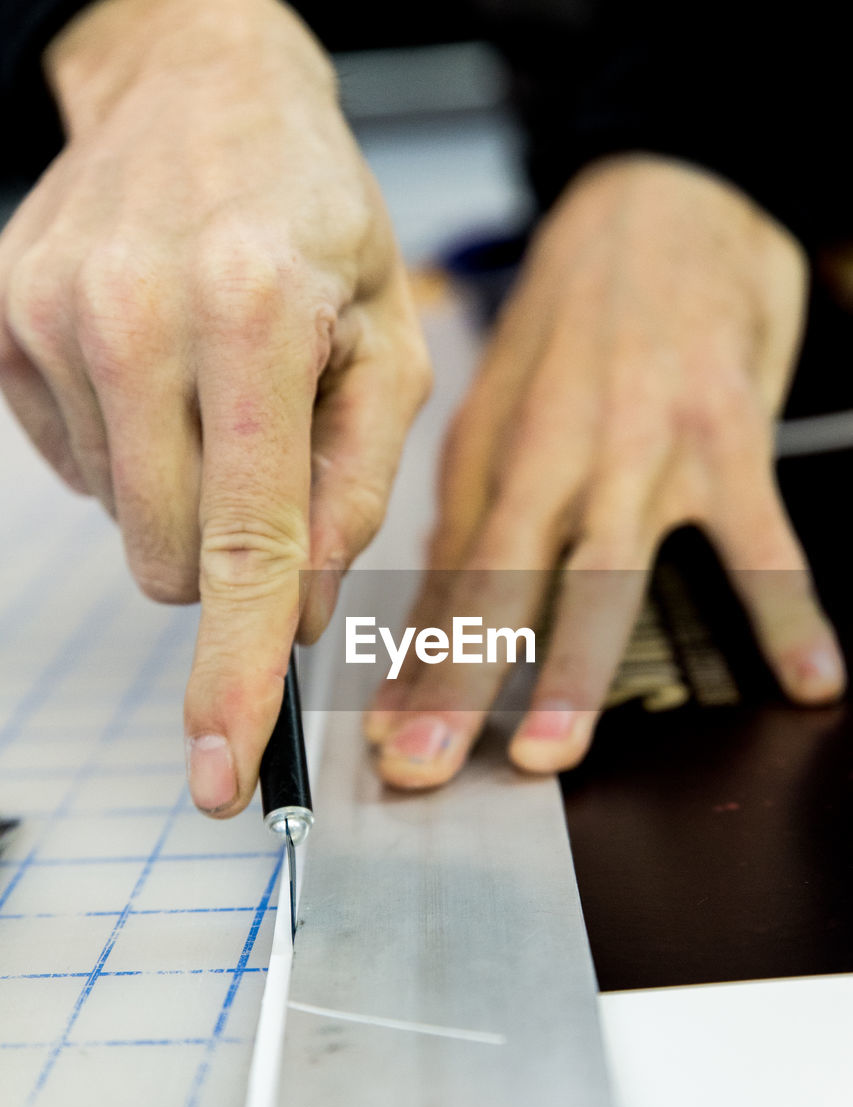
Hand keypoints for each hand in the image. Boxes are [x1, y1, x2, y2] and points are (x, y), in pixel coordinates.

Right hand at [0, 0, 429, 813]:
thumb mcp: (389, 338)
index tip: (222, 770)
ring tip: (208, 391)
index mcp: (255, 313)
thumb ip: (358, 484)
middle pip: (173, 562)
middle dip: (230, 558)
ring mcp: (48, 316)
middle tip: (260, 458)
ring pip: (123, 523)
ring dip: (178, 496)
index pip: (248, 543)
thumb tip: (304, 605)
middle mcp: (135, 314)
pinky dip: (125, 451)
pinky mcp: (0, 321)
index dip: (234, 674)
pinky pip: (73, 468)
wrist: (196, 87)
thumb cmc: (315, 215)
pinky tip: (152, 372)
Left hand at [366, 155, 844, 787]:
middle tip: (417, 763)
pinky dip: (786, 610)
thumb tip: (442, 593)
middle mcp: (558, 457)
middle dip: (452, 682)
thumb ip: (481, 503)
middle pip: (498, 585)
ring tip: (549, 753)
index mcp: (499, 454)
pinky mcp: (728, 433)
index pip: (446, 577)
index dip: (411, 659)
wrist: (663, 199)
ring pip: (603, 574)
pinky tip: (809, 678)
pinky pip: (761, 537)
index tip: (380, 733)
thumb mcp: (505, 401)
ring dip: (571, 669)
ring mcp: (644, 448)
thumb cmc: (579, 316)